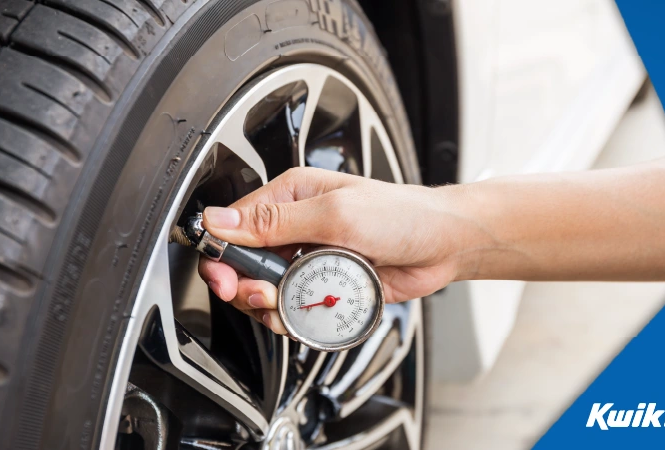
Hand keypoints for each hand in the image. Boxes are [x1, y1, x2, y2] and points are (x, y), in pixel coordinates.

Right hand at [198, 167, 467, 333]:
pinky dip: (294, 316)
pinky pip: (294, 306)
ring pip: (266, 290)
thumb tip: (221, 220)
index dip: (222, 255)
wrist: (443, 244)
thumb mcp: (335, 213)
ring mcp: (309, 258)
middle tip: (262, 295)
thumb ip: (276, 221)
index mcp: (291, 197)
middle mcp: (295, 227)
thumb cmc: (401, 215)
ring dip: (270, 305)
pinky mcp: (324, 284)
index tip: (226, 278)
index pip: (234, 225)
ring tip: (287, 305)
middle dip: (246, 285)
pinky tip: (306, 314)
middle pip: (245, 264)